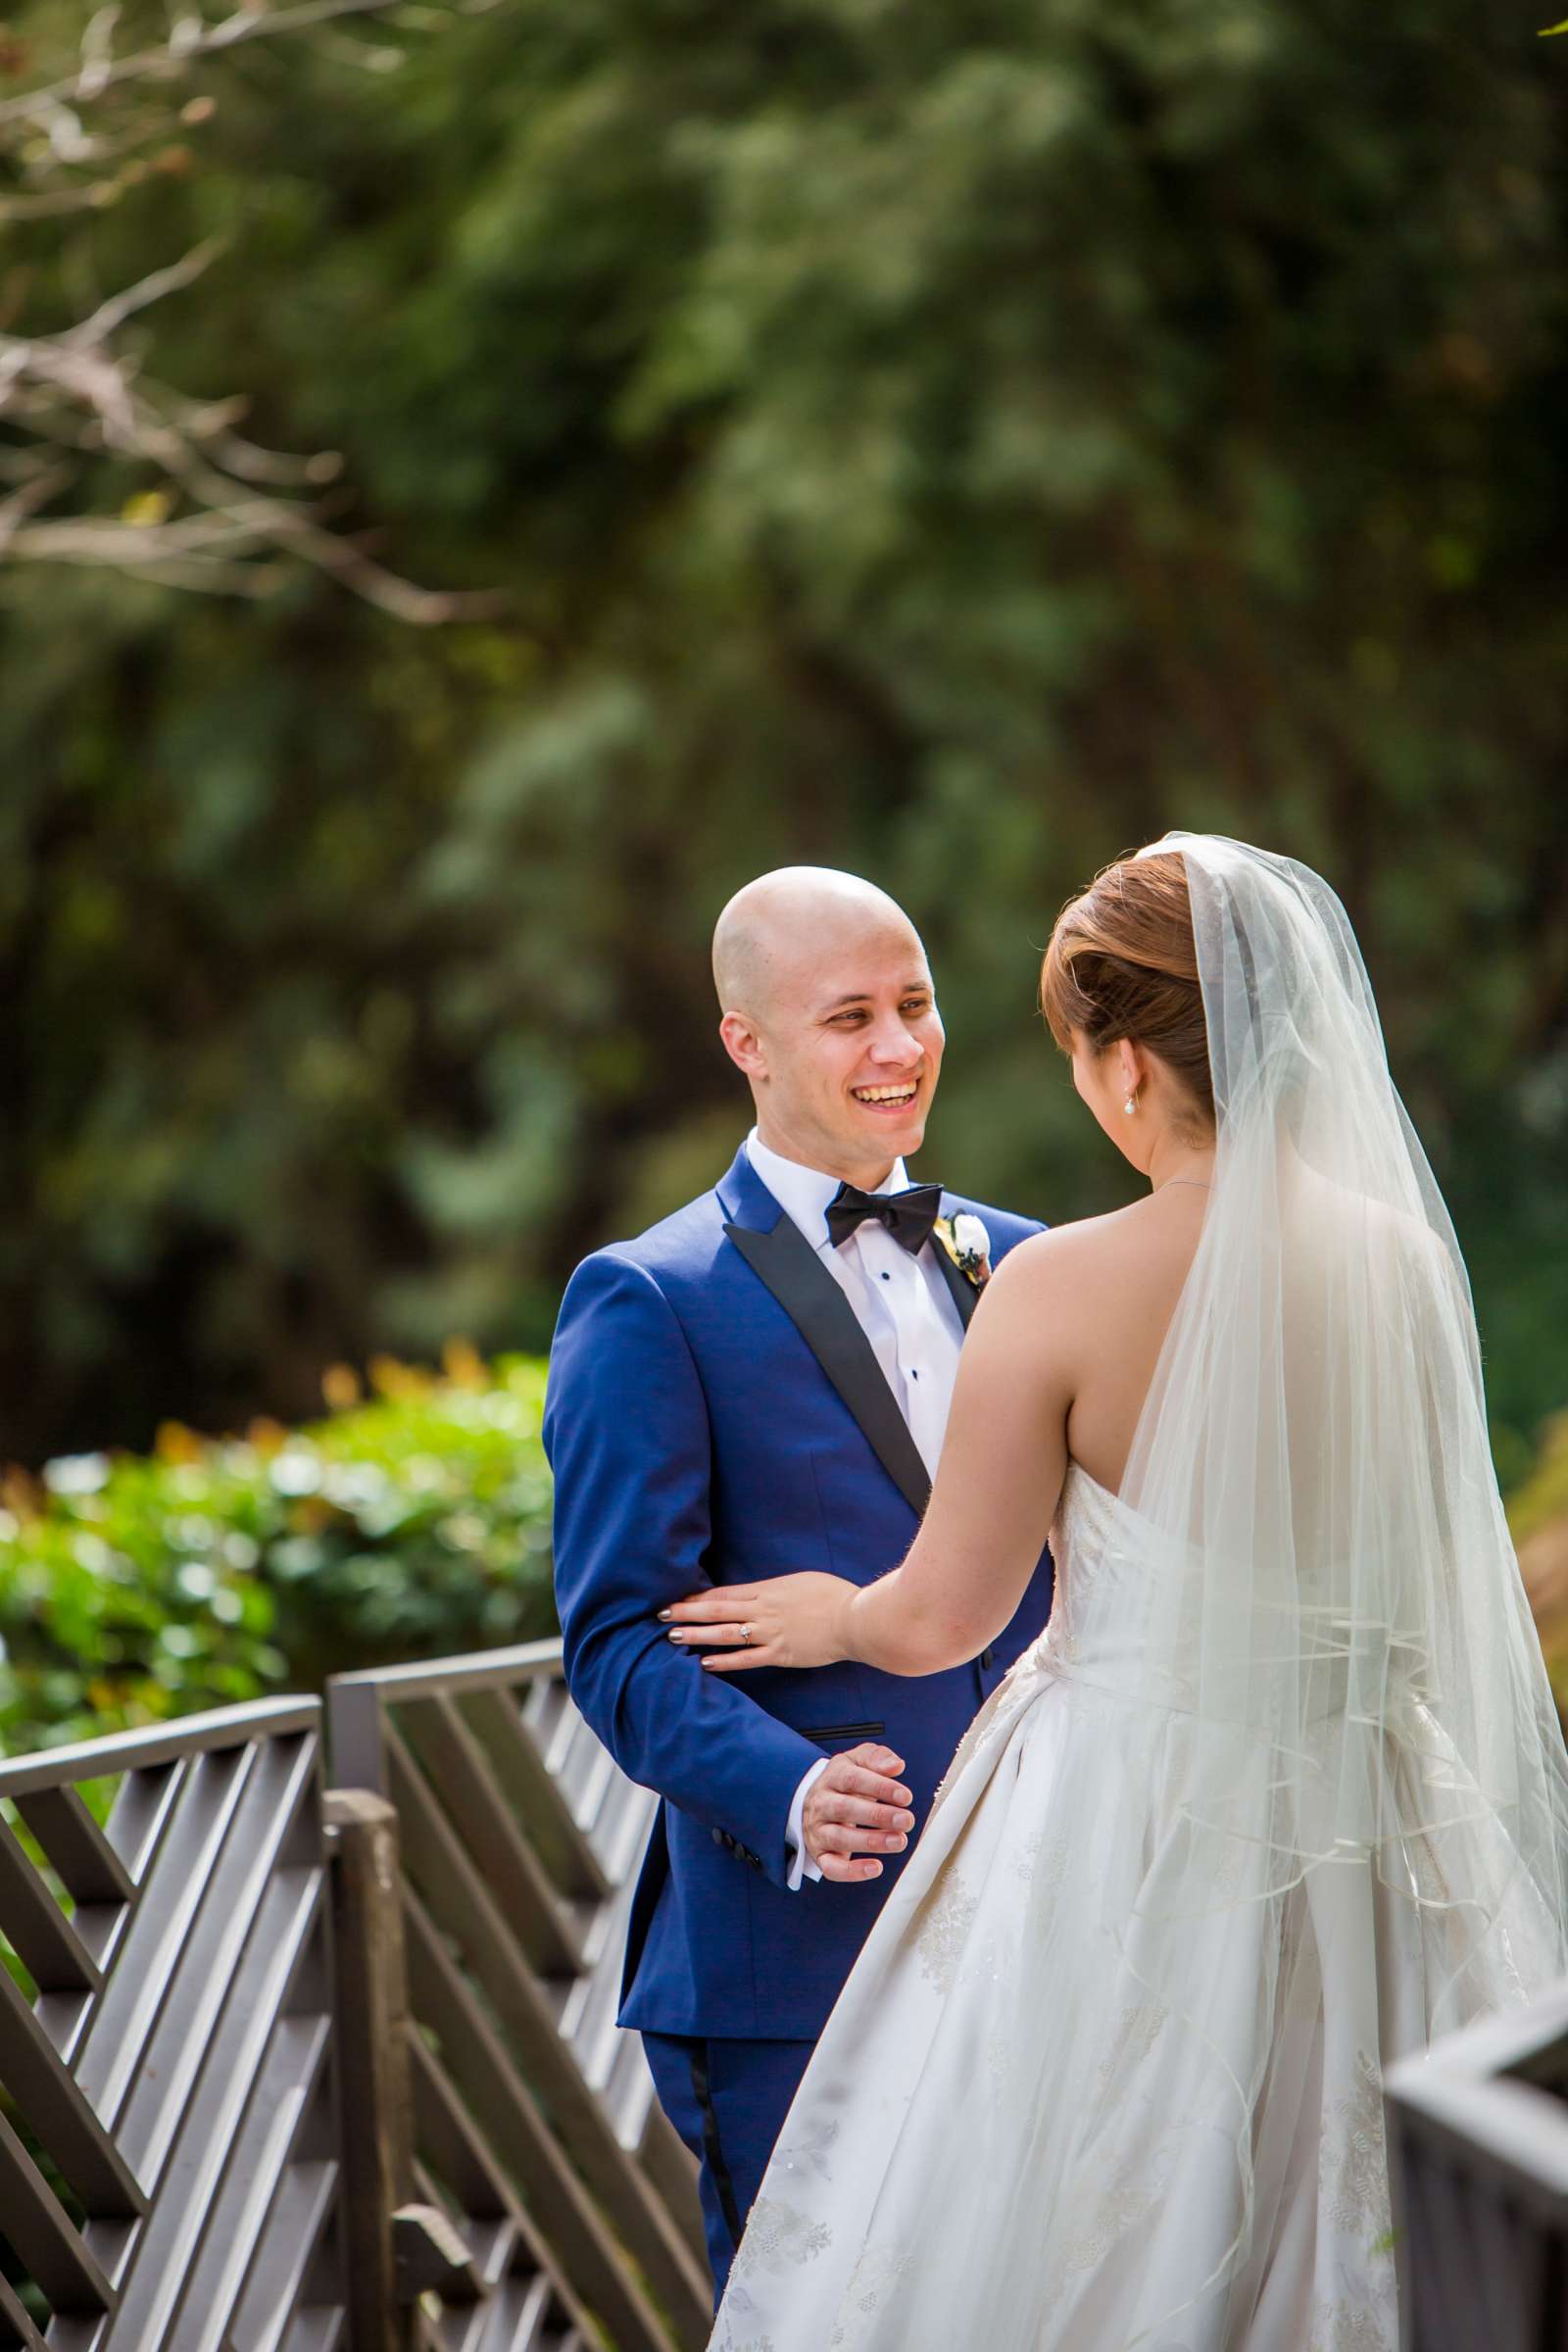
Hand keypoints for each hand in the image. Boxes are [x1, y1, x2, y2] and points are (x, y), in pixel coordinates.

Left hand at [661, 1572, 855, 1670]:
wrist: (855, 1619)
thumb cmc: (833, 1595)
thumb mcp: (800, 1581)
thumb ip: (775, 1589)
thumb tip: (760, 1593)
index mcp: (767, 1590)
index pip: (724, 1593)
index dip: (697, 1597)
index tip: (677, 1598)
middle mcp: (762, 1611)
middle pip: (716, 1611)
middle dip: (687, 1612)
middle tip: (661, 1614)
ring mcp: (770, 1634)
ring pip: (725, 1634)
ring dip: (698, 1635)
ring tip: (674, 1636)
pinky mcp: (781, 1655)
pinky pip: (747, 1660)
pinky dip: (725, 1661)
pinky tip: (706, 1663)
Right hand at [803, 1744, 914, 1883]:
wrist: (811, 1802)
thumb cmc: (841, 1783)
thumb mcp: (856, 1761)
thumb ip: (877, 1758)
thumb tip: (895, 1765)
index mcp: (832, 1778)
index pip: (854, 1779)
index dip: (881, 1787)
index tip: (905, 1796)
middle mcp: (822, 1804)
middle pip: (846, 1808)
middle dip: (879, 1816)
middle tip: (906, 1820)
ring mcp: (819, 1831)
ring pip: (839, 1837)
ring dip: (871, 1841)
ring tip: (899, 1841)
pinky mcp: (820, 1855)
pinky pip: (831, 1867)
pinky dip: (852, 1871)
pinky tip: (875, 1867)